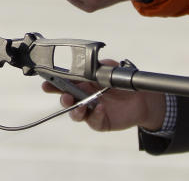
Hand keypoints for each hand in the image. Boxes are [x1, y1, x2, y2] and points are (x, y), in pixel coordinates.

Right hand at [42, 60, 165, 131]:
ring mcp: (90, 111)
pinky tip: (100, 108)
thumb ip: (96, 67)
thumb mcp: (109, 69)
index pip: (64, 84)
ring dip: (75, 110)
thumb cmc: (122, 82)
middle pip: (66, 100)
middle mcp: (83, 98)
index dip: (54, 83)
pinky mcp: (100, 122)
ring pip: (75, 114)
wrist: (142, 98)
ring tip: (80, 105)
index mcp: (82, 84)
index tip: (46, 82)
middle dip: (61, 97)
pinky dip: (95, 114)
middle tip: (64, 95)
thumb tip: (85, 65)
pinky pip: (93, 121)